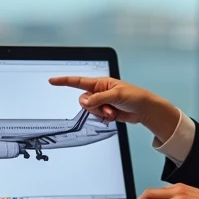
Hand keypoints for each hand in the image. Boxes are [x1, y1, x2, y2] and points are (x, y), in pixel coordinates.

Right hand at [48, 76, 179, 141]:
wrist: (145, 109)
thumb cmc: (135, 96)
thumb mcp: (116, 95)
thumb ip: (99, 98)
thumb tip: (85, 102)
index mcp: (101, 83)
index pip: (78, 81)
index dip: (64, 81)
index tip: (52, 80)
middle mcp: (99, 92)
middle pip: (84, 100)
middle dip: (94, 107)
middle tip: (107, 108)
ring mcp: (102, 102)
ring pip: (90, 110)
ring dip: (101, 113)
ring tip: (114, 111)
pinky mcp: (106, 111)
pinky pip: (97, 116)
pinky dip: (105, 117)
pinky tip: (114, 115)